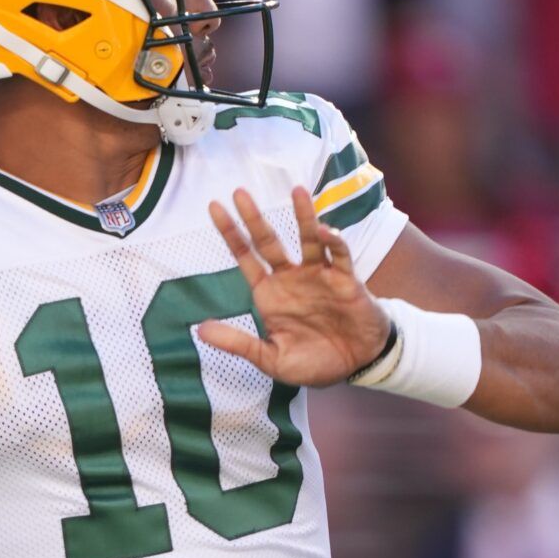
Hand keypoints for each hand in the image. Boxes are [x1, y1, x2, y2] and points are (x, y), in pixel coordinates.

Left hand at [197, 188, 390, 386]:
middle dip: (254, 218)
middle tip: (239, 192)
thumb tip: (200, 330)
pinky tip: (325, 231)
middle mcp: (291, 279)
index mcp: (270, 294)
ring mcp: (318, 275)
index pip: (245, 258)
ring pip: (307, 239)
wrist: (357, 366)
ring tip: (297, 191)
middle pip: (269, 242)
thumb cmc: (314, 362)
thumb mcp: (271, 359)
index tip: (214, 207)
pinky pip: (338, 255)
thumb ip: (239, 343)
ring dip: (303, 215)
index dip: (231, 233)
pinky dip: (333, 241)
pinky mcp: (344, 279)